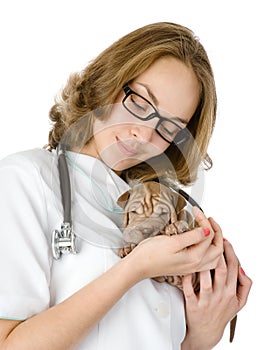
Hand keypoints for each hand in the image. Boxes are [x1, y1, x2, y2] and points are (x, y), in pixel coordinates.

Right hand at [126, 208, 222, 279]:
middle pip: (217, 248)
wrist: (139, 266)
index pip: (208, 236)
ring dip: (215, 242)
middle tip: (209, 219)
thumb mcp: (173, 242)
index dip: (205, 221)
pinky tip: (204, 245)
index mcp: (194, 258)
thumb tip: (207, 230)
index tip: (197, 211)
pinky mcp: (186, 267)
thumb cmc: (151, 255)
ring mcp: (191, 267)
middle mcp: (195, 265)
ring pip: (214, 257)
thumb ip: (193, 237)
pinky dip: (210, 251)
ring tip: (211, 230)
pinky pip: (207, 261)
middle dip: (216, 232)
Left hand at [181, 218, 251, 349]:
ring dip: (202, 263)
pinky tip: (185, 268)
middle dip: (217, 251)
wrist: (206, 333)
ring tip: (198, 248)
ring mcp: (207, 301)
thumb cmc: (221, 313)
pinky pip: (189, 290)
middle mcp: (221, 295)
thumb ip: (244, 286)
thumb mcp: (238, 302)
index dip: (229, 251)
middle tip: (210, 237)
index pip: (233, 267)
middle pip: (221, 269)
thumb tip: (243, 268)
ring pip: (206, 279)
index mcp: (231, 291)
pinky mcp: (194, 306)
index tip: (224, 239)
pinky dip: (187, 279)